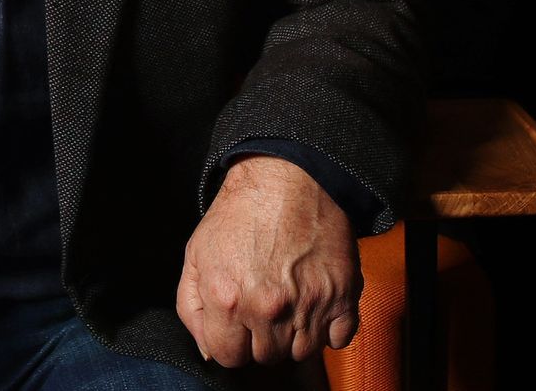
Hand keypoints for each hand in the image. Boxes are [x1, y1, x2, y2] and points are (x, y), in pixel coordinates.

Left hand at [176, 155, 360, 364]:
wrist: (287, 178)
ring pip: (301, 352)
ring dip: (293, 334)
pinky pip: (338, 339)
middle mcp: (268, 307)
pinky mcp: (342, 295)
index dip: (230, 340)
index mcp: (228, 298)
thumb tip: (209, 349)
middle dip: (260, 336)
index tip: (236, 323)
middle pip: (265, 357)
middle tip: (262, 304)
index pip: (228, 356)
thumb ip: (192, 308)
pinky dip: (328, 328)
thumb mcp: (196, 254)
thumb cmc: (239, 213)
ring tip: (287, 301)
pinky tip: (313, 303)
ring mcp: (309, 304)